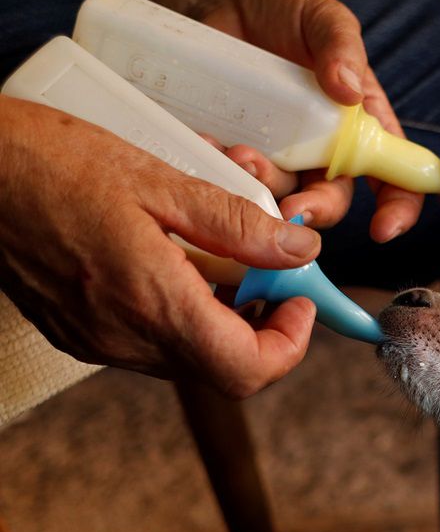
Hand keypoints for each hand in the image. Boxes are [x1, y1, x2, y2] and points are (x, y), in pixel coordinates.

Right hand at [0, 97, 319, 397]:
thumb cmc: (47, 161)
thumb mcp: (157, 179)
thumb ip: (237, 223)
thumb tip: (299, 249)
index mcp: (150, 302)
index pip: (246, 369)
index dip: (290, 344)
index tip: (301, 301)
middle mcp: (123, 337)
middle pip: (223, 369)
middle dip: (262, 327)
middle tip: (271, 275)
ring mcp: (97, 341)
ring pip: (189, 357)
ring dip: (223, 320)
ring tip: (225, 260)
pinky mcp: (78, 332)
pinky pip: (150, 341)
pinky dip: (182, 314)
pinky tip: (178, 264)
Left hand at [194, 0, 422, 241]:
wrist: (228, 0)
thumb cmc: (289, 12)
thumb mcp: (323, 18)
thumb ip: (341, 47)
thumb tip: (349, 89)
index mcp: (359, 127)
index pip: (393, 178)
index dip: (396, 209)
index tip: (382, 230)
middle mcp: (323, 150)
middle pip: (331, 200)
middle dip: (316, 211)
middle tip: (292, 210)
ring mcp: (279, 154)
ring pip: (280, 195)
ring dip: (264, 188)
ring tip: (241, 154)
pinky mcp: (237, 148)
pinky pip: (231, 176)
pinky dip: (221, 171)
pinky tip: (210, 147)